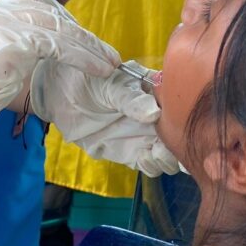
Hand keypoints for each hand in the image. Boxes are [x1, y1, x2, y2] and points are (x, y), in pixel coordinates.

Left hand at [31, 59, 178, 176]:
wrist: (59, 93)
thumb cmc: (88, 79)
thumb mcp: (110, 85)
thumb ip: (131, 99)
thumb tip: (154, 113)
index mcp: (158, 92)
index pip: (182, 108)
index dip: (186, 119)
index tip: (179, 125)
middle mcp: (157, 115)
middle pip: (181, 136)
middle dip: (180, 144)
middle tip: (166, 144)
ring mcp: (144, 135)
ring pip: (169, 154)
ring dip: (168, 158)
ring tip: (155, 152)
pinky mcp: (130, 152)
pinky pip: (150, 165)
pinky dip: (153, 166)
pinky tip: (143, 157)